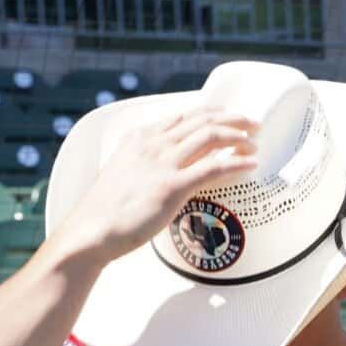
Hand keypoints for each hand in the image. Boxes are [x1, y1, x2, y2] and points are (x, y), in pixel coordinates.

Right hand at [51, 105, 259, 269]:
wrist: (91, 231)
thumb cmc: (106, 211)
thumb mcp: (125, 174)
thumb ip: (145, 165)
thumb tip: (167, 170)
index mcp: (140, 137)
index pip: (184, 116)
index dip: (212, 114)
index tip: (229, 118)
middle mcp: (152, 144)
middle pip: (202, 119)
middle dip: (232, 119)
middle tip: (252, 124)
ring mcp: (162, 163)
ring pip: (211, 136)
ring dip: (238, 136)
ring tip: (254, 142)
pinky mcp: (171, 187)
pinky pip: (214, 167)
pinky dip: (237, 163)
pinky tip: (251, 164)